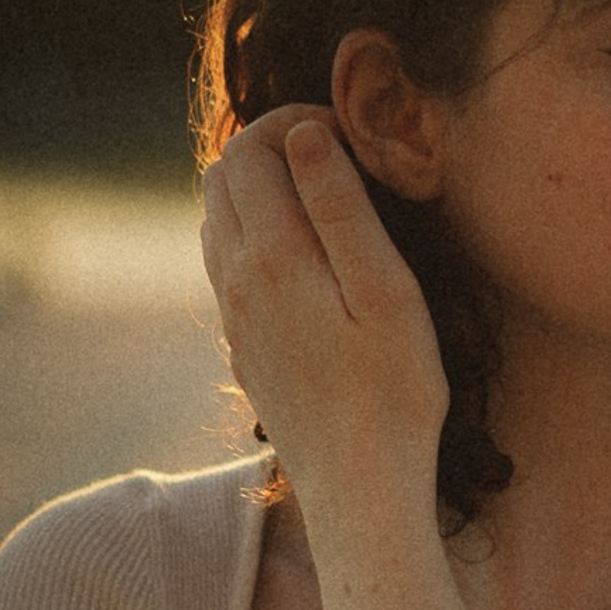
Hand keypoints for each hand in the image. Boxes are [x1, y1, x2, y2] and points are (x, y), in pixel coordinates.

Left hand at [201, 106, 449, 517]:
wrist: (359, 488)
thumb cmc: (393, 393)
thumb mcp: (387, 293)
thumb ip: (342, 209)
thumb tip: (303, 134)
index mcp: (274, 257)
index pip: (253, 148)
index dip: (297, 120)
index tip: (353, 134)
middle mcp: (238, 281)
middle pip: (223, 176)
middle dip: (270, 145)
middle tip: (338, 155)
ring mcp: (234, 318)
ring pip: (217, 220)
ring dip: (259, 190)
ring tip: (322, 197)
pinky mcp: (242, 348)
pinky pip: (227, 266)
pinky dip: (255, 235)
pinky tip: (307, 256)